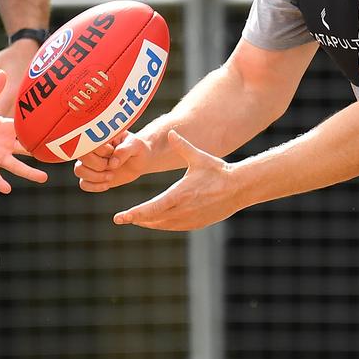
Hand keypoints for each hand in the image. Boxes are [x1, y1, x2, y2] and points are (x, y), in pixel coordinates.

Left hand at [0, 70, 47, 192]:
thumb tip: (3, 73)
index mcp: (5, 127)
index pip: (26, 128)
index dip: (40, 128)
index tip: (58, 128)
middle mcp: (4, 144)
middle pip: (27, 149)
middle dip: (42, 152)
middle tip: (60, 155)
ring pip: (16, 166)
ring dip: (29, 173)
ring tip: (43, 178)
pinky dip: (0, 183)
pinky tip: (8, 189)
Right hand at [74, 131, 151, 191]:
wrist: (141, 160)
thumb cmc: (137, 148)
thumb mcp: (135, 145)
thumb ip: (124, 150)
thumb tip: (113, 162)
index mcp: (99, 137)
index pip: (88, 142)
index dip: (100, 151)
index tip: (113, 151)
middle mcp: (92, 149)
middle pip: (81, 157)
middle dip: (98, 165)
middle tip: (114, 166)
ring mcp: (91, 163)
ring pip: (78, 170)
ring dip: (95, 177)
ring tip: (111, 176)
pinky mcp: (93, 177)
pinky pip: (83, 184)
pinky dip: (94, 187)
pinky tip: (108, 184)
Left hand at [113, 131, 239, 230]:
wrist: (239, 188)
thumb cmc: (217, 171)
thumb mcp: (198, 157)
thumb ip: (182, 146)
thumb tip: (171, 132)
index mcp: (180, 194)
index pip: (151, 207)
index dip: (134, 214)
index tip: (119, 217)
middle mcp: (183, 210)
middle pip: (153, 219)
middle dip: (136, 219)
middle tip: (121, 219)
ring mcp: (190, 219)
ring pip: (163, 225)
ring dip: (148, 222)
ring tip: (136, 219)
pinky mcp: (197, 223)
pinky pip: (174, 226)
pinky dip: (162, 224)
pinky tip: (155, 221)